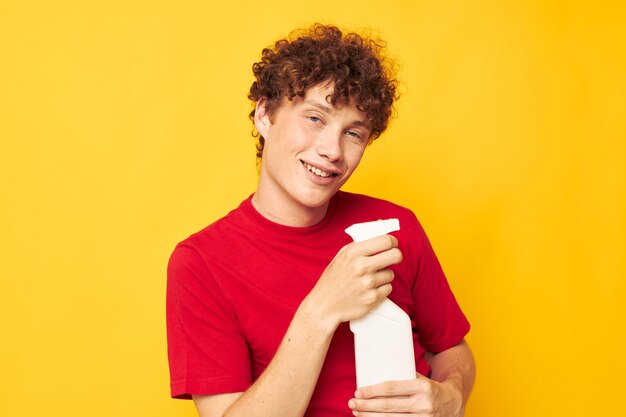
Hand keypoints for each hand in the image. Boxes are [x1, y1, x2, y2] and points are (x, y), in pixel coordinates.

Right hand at [302, 235, 401, 327]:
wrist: (324, 305)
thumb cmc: (333, 279)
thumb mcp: (342, 256)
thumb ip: (360, 244)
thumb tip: (381, 228)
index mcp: (353, 252)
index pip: (386, 241)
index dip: (393, 242)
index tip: (392, 245)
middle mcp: (361, 266)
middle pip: (396, 255)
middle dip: (396, 256)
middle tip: (392, 258)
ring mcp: (368, 283)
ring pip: (391, 274)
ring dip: (384, 276)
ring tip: (370, 279)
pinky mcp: (373, 298)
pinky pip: (388, 288)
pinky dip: (382, 289)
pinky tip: (369, 289)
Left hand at [347, 373, 463, 416]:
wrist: (453, 403)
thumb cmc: (431, 388)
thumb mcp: (421, 379)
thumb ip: (403, 376)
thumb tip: (377, 369)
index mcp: (423, 387)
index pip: (393, 389)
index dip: (373, 391)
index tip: (359, 392)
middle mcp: (423, 404)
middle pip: (388, 406)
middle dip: (366, 406)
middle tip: (351, 403)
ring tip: (357, 413)